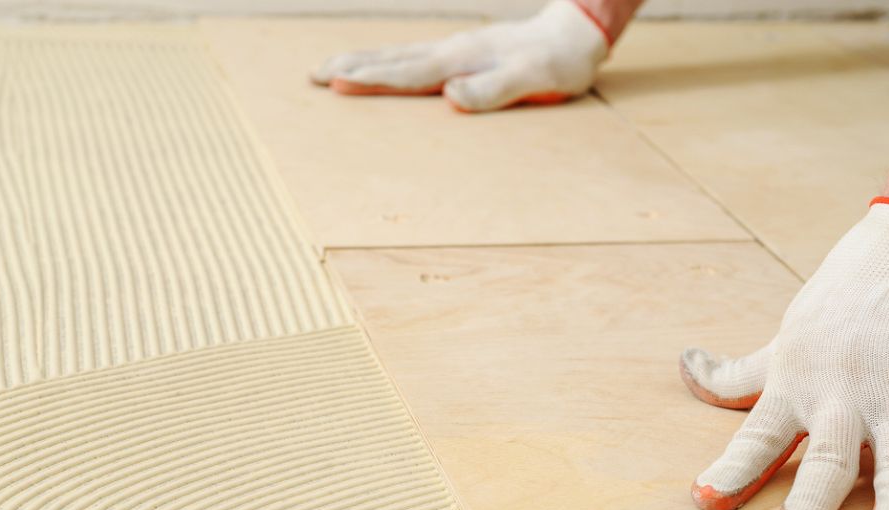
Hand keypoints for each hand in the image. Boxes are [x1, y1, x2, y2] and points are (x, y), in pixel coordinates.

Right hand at [310, 0, 608, 112]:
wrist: (576, 33)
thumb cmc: (559, 63)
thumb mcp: (533, 80)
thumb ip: (493, 89)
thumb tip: (450, 97)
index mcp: (462, 61)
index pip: (407, 73)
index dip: (371, 79)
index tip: (335, 81)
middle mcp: (452, 51)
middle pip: (391, 59)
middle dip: (350, 66)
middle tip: (311, 73)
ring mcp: (455, 50)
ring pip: (398, 55)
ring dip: (361, 61)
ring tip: (328, 67)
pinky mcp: (463, 53)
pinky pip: (414, 58)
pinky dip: (387, 62)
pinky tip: (378, 66)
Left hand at [679, 197, 888, 509]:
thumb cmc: (846, 296)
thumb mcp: (786, 336)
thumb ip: (740, 373)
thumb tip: (687, 367)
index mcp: (798, 384)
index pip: (757, 435)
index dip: (734, 470)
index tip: (707, 500)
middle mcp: (846, 396)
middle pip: (825, 457)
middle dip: (810, 500)